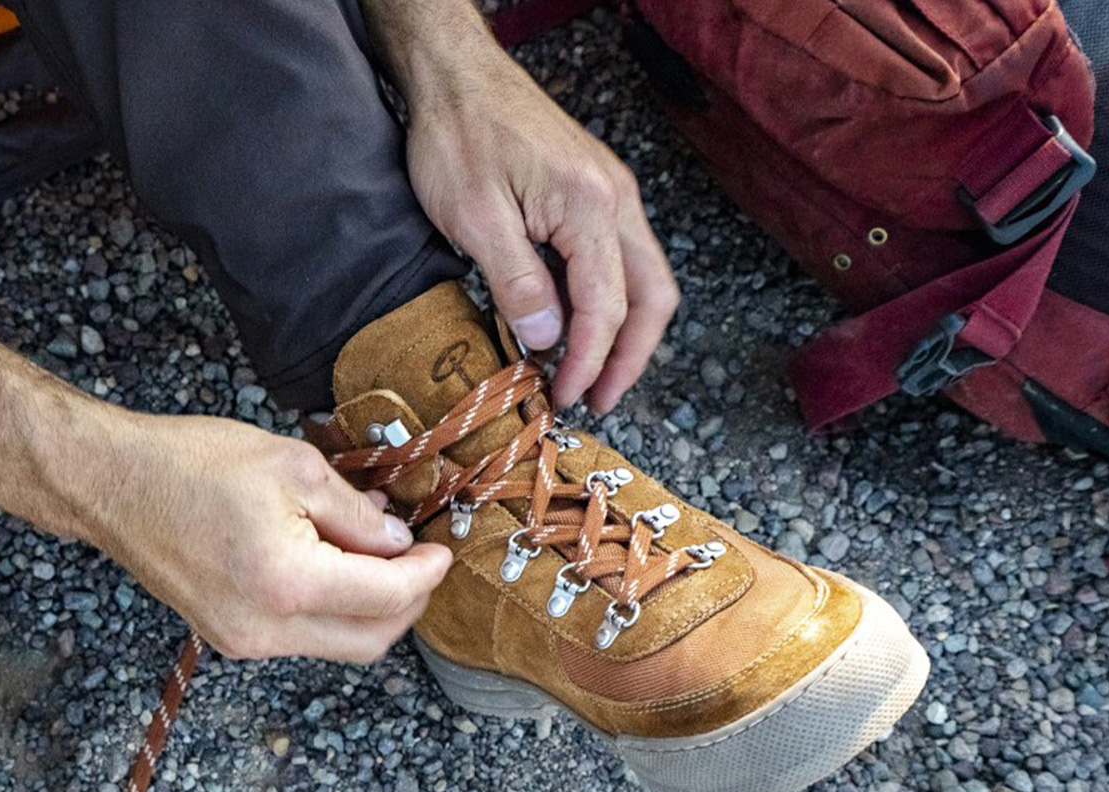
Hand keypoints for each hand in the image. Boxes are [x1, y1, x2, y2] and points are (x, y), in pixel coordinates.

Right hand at [88, 415, 452, 661]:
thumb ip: (355, 511)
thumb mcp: (293, 466)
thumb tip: (395, 542)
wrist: (112, 486)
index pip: (388, 596)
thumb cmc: (191, 464)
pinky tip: (327, 562)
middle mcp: (267, 629)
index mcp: (289, 582)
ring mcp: (244, 641)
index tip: (440, 548)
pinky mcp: (228, 638)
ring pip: (338, 645)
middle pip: (371, 641)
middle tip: (418, 559)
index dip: (426, 573)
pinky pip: (302, 638)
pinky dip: (329, 609)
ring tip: (369, 551)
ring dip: (368, 607)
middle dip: (407, 603)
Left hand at [403, 47, 679, 413]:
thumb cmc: (458, 135)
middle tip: (597, 399)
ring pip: (643, 278)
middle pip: (653, 296)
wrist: (455, 75)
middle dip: (630, 356)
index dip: (590, 362)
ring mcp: (611, 194)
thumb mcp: (474, 216)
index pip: (607, 307)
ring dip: (624, 331)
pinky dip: (606, 300)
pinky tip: (574, 326)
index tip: (564, 396)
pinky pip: (618, 258)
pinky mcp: (595, 193)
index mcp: (590, 207)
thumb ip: (516, 281)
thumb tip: (548, 337)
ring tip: (590, 374)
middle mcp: (616, 199)